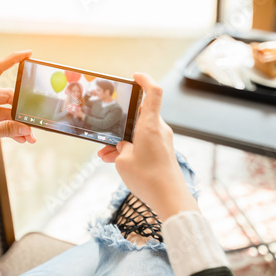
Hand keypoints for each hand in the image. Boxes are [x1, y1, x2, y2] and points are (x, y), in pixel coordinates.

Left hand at [0, 50, 35, 158]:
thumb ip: (8, 129)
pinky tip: (21, 138)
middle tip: (33, 120)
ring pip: (7, 112)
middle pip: (7, 97)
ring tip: (29, 136)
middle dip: (21, 110)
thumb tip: (26, 129)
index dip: (12, 59)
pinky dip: (11, 129)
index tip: (27, 54)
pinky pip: (2, 121)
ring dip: (18, 124)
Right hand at [97, 73, 197, 220]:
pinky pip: (143, 143)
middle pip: (139, 115)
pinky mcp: (162, 152)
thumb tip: (123, 146)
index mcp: (150, 125)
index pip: (153, 92)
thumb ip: (120, 148)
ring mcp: (162, 141)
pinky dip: (129, 149)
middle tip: (105, 132)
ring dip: (121, 140)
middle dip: (120, 123)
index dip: (145, 79)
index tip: (134, 76)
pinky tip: (113, 161)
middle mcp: (158, 129)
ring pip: (138, 132)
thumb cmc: (148, 178)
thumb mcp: (123, 161)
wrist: (170, 199)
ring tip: (104, 155)